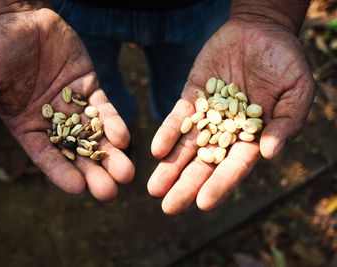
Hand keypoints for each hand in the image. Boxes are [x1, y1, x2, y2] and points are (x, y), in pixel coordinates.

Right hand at [0, 7, 133, 200]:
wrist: (23, 18)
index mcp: (27, 127)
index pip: (45, 156)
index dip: (61, 172)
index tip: (78, 189)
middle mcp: (53, 122)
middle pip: (76, 153)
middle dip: (94, 173)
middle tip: (110, 194)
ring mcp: (74, 107)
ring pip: (95, 136)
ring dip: (111, 155)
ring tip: (126, 173)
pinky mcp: (90, 89)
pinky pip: (105, 109)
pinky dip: (114, 123)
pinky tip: (124, 138)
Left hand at [148, 17, 314, 214]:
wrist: (261, 30)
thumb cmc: (286, 62)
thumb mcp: (298, 91)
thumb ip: (287, 123)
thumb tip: (270, 154)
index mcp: (253, 136)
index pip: (235, 166)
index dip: (221, 185)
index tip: (203, 204)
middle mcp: (226, 131)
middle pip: (205, 163)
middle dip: (187, 185)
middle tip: (168, 207)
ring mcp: (207, 114)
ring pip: (186, 146)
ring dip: (170, 167)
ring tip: (154, 188)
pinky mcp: (192, 96)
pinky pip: (178, 117)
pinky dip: (168, 133)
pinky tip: (157, 151)